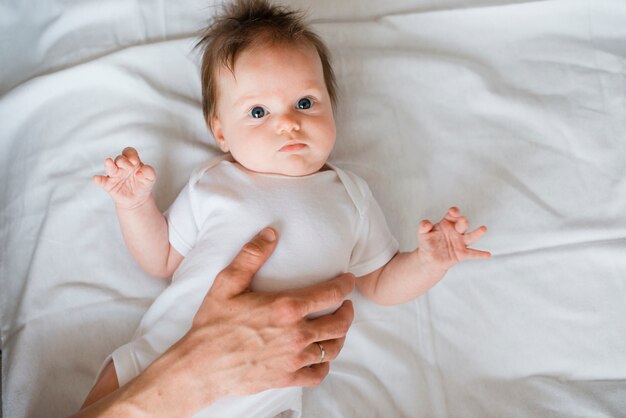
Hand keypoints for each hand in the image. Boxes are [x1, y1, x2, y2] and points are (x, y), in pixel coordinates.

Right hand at [93, 147, 155, 208]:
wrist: (138, 200)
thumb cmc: (143, 184)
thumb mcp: (151, 178)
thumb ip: (149, 172)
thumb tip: (140, 172)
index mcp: (131, 161)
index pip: (129, 152)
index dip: (131, 155)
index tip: (135, 162)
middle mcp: (121, 166)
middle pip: (119, 158)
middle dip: (123, 161)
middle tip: (129, 167)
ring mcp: (114, 175)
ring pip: (109, 167)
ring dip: (109, 164)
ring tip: (109, 161)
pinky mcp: (109, 185)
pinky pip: (102, 181)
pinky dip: (98, 179)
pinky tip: (97, 178)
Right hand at [181, 227, 354, 400]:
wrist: (200, 366)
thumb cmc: (212, 324)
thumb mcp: (228, 283)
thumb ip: (251, 256)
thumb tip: (271, 233)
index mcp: (286, 308)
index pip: (331, 295)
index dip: (345, 285)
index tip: (349, 280)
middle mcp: (296, 334)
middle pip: (339, 323)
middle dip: (347, 311)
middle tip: (346, 305)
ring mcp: (293, 359)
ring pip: (333, 348)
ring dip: (340, 336)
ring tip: (337, 328)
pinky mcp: (287, 377)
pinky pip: (318, 373)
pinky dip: (325, 364)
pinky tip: (321, 356)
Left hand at [417, 207, 490, 271]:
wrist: (429, 259)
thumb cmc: (427, 243)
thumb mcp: (422, 234)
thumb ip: (423, 227)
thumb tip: (426, 223)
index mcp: (447, 223)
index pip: (452, 215)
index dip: (454, 212)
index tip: (453, 211)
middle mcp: (456, 231)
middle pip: (462, 225)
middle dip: (463, 222)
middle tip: (463, 220)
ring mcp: (460, 242)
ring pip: (470, 237)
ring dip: (477, 233)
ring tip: (483, 229)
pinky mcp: (462, 254)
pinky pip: (472, 254)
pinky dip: (480, 254)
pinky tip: (488, 255)